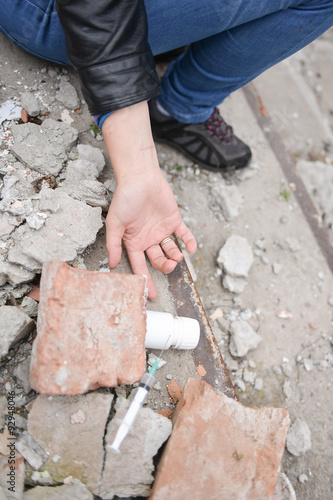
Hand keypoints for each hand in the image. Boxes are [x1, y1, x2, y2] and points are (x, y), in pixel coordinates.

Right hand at [102, 101, 195, 298]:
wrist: (141, 177)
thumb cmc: (125, 199)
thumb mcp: (115, 223)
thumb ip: (113, 244)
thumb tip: (111, 265)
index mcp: (133, 242)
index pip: (139, 266)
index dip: (145, 280)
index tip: (150, 295)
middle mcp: (148, 239)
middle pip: (157, 260)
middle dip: (164, 267)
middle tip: (169, 267)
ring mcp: (161, 230)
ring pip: (171, 250)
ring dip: (175, 256)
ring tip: (177, 257)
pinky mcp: (174, 220)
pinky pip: (184, 234)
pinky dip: (189, 242)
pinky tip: (191, 248)